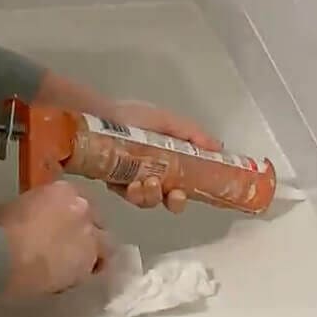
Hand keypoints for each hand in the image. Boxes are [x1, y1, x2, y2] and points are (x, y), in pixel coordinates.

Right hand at [0, 182, 107, 298]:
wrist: (8, 254)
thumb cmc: (3, 227)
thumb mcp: (16, 207)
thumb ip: (33, 211)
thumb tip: (32, 222)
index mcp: (64, 190)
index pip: (77, 200)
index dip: (71, 215)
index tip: (62, 226)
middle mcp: (84, 209)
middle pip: (95, 222)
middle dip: (87, 233)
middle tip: (70, 247)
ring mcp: (90, 237)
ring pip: (103, 247)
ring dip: (93, 254)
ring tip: (75, 268)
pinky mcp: (88, 265)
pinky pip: (93, 271)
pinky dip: (85, 274)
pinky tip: (71, 281)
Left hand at [109, 100, 223, 215]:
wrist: (97, 115)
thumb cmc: (132, 116)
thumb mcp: (166, 121)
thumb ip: (192, 134)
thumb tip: (220, 147)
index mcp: (167, 159)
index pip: (185, 182)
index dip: (191, 191)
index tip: (192, 193)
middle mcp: (152, 172)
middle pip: (168, 198)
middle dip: (174, 202)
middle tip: (173, 195)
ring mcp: (133, 180)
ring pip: (148, 200)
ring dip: (151, 197)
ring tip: (148, 184)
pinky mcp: (114, 184)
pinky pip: (127, 197)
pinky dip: (133, 194)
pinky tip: (133, 185)